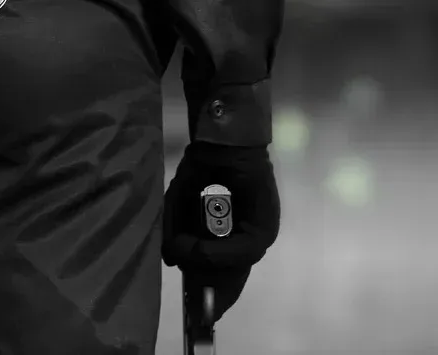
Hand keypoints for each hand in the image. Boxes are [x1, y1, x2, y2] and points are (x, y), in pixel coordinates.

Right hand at [161, 141, 279, 320]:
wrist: (220, 135)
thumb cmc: (205, 163)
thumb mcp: (181, 199)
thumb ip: (175, 228)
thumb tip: (170, 259)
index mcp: (234, 228)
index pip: (224, 266)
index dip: (207, 284)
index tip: (194, 300)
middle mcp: (251, 231)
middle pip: (233, 273)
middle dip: (211, 288)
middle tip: (192, 296)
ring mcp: (263, 228)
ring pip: (237, 263)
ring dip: (207, 263)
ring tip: (184, 253)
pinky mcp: (267, 223)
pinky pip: (245, 249)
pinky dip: (220, 253)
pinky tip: (199, 249)